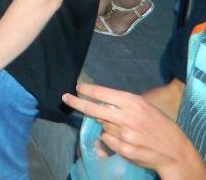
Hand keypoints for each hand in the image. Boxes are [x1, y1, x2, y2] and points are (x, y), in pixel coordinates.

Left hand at [62, 83, 202, 179]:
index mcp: (133, 102)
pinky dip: (110, 138)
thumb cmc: (160, 125)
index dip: (88, 90)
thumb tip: (101, 101)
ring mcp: (124, 134)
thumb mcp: (145, 107)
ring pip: (102, 125)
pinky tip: (124, 139)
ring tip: (123, 128)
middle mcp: (126, 117)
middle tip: (65, 98)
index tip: (77, 87)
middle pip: (93, 109)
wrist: (174, 151)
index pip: (103, 93)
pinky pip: (107, 140)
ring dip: (105, 125)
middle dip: (76, 103)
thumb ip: (124, 104)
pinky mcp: (123, 149)